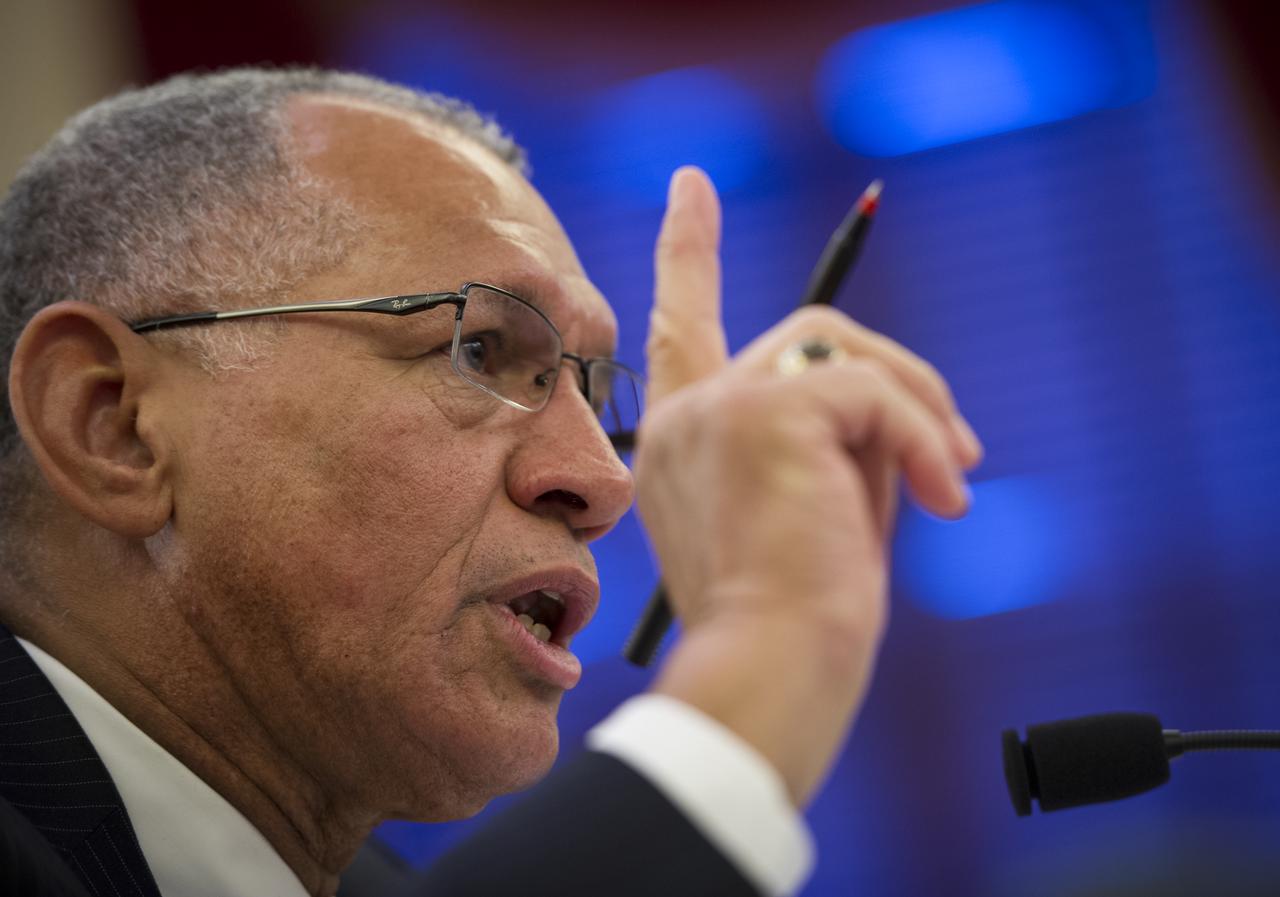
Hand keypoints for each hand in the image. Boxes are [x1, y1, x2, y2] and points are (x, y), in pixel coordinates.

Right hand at [636, 167, 981, 805]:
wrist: (773, 668)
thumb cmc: (799, 618)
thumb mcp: (813, 512)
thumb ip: (832, 442)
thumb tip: (905, 402)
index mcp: (681, 444)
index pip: (679, 325)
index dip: (687, 251)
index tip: (691, 185)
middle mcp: (683, 416)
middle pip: (804, 331)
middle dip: (895, 379)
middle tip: (959, 455)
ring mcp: (715, 407)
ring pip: (839, 347)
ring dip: (916, 408)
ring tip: (953, 485)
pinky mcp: (760, 410)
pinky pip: (869, 391)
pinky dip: (923, 440)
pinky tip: (945, 504)